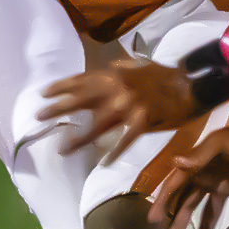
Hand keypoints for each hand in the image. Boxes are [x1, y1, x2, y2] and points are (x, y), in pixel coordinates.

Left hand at [38, 60, 197, 158]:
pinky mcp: (143, 122)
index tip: (43, 93)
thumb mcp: (135, 66)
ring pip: (97, 125)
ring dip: (78, 138)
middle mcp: (116, 89)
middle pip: (81, 100)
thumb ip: (118, 69)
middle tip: (39, 116)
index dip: (61, 87)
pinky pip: (124, 141)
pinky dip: (113, 152)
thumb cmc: (161, 74)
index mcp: (113, 74)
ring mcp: (128, 106)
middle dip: (58, 108)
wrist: (189, 84)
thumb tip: (105, 69)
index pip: (80, 80)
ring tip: (62, 148)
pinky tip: (102, 162)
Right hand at [148, 119, 228, 228]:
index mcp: (197, 168)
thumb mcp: (218, 144)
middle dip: (177, 225)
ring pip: (207, 213)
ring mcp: (224, 187)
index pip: (174, 188)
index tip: (153, 221)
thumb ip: (198, 156)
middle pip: (187, 206)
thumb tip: (175, 162)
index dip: (163, 203)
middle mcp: (206, 180)